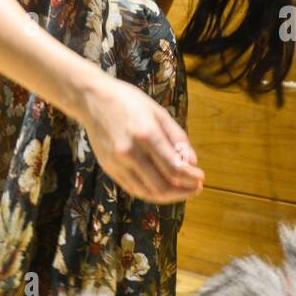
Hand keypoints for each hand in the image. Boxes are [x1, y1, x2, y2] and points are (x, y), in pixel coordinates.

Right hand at [80, 75, 204, 203]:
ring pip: (148, 192)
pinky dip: (152, 193)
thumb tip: (192, 162)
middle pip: (162, 185)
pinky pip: (134, 189)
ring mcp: (117, 162)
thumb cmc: (130, 102)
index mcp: (146, 134)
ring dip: (170, 196)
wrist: (93, 99)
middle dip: (184, 190)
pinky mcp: (108, 168)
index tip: (202, 177)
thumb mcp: (159, 112)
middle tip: (197, 187)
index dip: (191, 177)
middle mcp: (129, 151)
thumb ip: (177, 137)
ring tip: (184, 191)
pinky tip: (164, 188)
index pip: (174, 167)